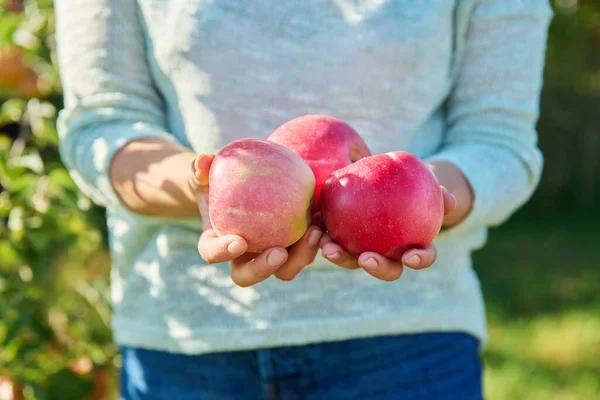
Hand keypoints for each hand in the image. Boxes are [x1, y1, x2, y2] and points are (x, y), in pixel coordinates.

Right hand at [189, 154, 322, 286]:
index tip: (238, 242)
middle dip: (264, 268)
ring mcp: (268, 255)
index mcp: (217, 243)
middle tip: (279, 252)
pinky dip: (317, 241)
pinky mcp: (292, 247)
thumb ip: (201, 169)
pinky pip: (305, 251)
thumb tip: (202, 160)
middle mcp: (242, 257)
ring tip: (314, 233)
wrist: (242, 187)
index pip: (212, 254)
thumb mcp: (206, 173)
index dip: (222, 252)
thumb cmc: (218, 179)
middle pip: (249, 275)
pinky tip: (325, 221)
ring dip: (300, 256)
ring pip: (284, 269)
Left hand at [320, 186, 455, 281]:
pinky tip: (314, 227)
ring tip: (329, 247)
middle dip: (376, 268)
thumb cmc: (412, 183)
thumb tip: (447, 197)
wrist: (384, 180)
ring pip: (351, 260)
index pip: (420, 258)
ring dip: (340, 257)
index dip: (419, 261)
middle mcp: (387, 254)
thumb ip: (438, 191)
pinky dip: (321, 237)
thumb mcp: (426, 183)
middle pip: (384, 268)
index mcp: (411, 247)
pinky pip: (330, 239)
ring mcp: (360, 249)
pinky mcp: (338, 237)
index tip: (409, 256)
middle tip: (366, 259)